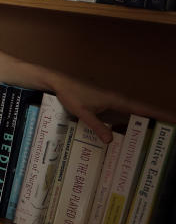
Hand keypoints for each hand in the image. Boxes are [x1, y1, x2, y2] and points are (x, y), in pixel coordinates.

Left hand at [49, 73, 175, 143]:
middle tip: (171, 127)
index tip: (174, 119)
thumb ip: (97, 126)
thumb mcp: (83, 112)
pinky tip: (132, 128)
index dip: (159, 114)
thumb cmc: (70, 95)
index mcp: (116, 100)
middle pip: (142, 110)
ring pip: (133, 111)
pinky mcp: (105, 102)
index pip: (143, 108)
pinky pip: (124, 111)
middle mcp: (117, 99)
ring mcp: (112, 100)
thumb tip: (111, 141)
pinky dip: (132, 118)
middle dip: (157, 118)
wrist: (59, 82)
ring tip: (158, 130)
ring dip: (145, 118)